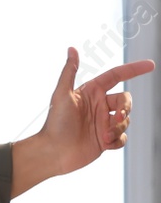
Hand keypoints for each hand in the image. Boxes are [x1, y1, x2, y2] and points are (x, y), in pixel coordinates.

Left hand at [14, 48, 155, 194]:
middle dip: (125, 108)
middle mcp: (99, 106)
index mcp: (91, 92)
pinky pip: (123, 137)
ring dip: (118, 127)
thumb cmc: (55, 124)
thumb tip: (71, 49)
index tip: (151, 65)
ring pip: (126, 119)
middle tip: (114, 118)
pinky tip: (105, 144)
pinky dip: (117, 140)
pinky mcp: (105, 139)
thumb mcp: (61, 95)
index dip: (134, 69)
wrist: (52, 153)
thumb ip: (69, 71)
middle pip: (126, 99)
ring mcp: (103, 123)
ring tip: (102, 135)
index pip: (117, 75)